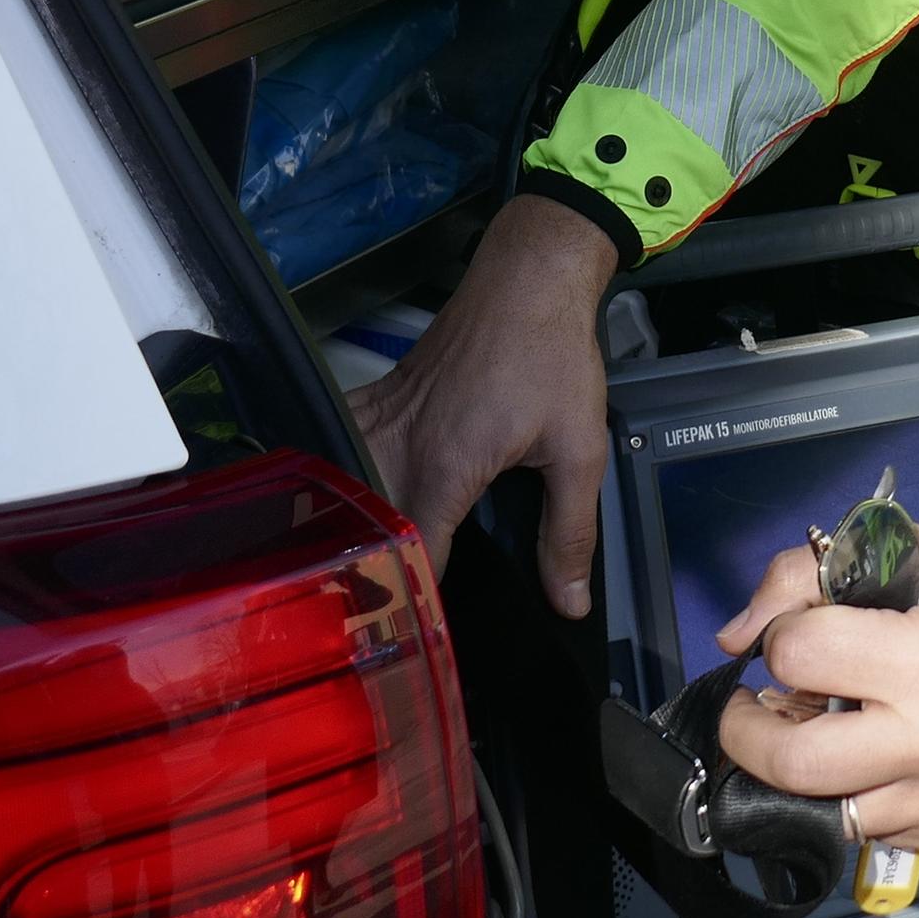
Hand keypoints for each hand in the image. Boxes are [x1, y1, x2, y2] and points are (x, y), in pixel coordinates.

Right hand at [349, 198, 621, 610]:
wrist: (528, 277)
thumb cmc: (553, 358)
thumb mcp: (578, 450)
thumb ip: (570, 534)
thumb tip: (569, 604)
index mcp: (444, 467)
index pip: (415, 557)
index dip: (419, 604)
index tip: (425, 640)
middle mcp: (398, 446)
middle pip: (367, 528)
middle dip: (373, 575)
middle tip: (389, 622)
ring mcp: (380, 417)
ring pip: (345, 489)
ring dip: (351, 529)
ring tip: (366, 575)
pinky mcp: (379, 397)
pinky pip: (344, 447)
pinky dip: (340, 479)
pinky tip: (346, 505)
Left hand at [710, 526, 918, 851]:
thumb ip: (816, 573)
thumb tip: (739, 632)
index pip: (800, 657)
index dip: (779, 640)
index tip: (792, 639)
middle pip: (794, 763)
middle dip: (747, 734)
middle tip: (752, 711)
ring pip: (824, 813)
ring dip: (799, 774)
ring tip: (812, 734)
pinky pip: (872, 832)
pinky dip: (853, 798)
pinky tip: (868, 760)